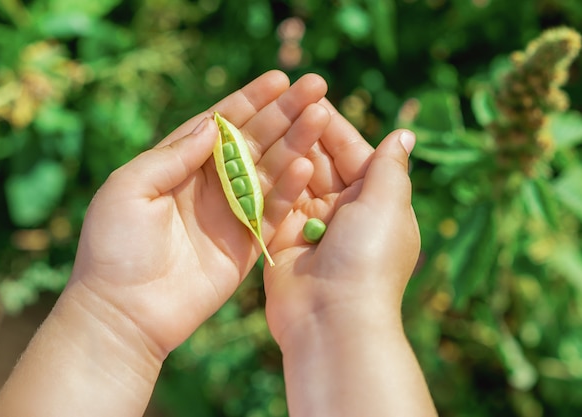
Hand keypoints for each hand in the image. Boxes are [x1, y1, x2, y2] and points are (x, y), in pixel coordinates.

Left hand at [67, 70, 330, 357]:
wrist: (124, 313)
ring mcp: (230, 214)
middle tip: (315, 88)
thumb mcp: (129, 188)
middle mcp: (209, 185)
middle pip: (253, 141)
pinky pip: (273, 212)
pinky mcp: (247, 244)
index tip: (279, 80)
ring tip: (319, 117)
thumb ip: (172, 155)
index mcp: (178, 166)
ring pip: (270, 171)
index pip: (220, 124)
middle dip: (283, 114)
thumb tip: (214, 125)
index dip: (249, 101)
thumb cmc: (115, 247)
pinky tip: (307, 164)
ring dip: (295, 143)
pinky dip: (290, 190)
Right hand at [264, 100, 419, 346]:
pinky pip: (277, 203)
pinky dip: (274, 182)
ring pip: (298, 179)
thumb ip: (390, 166)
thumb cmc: (369, 257)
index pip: (354, 154)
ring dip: (289, 150)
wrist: (333, 317)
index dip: (336, 126)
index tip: (314, 94)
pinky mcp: (282, 239)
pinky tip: (262, 157)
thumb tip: (404, 133)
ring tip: (272, 119)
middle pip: (323, 163)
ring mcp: (312, 226)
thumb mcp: (389, 204)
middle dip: (309, 132)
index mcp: (376, 203)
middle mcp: (344, 213)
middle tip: (287, 99)